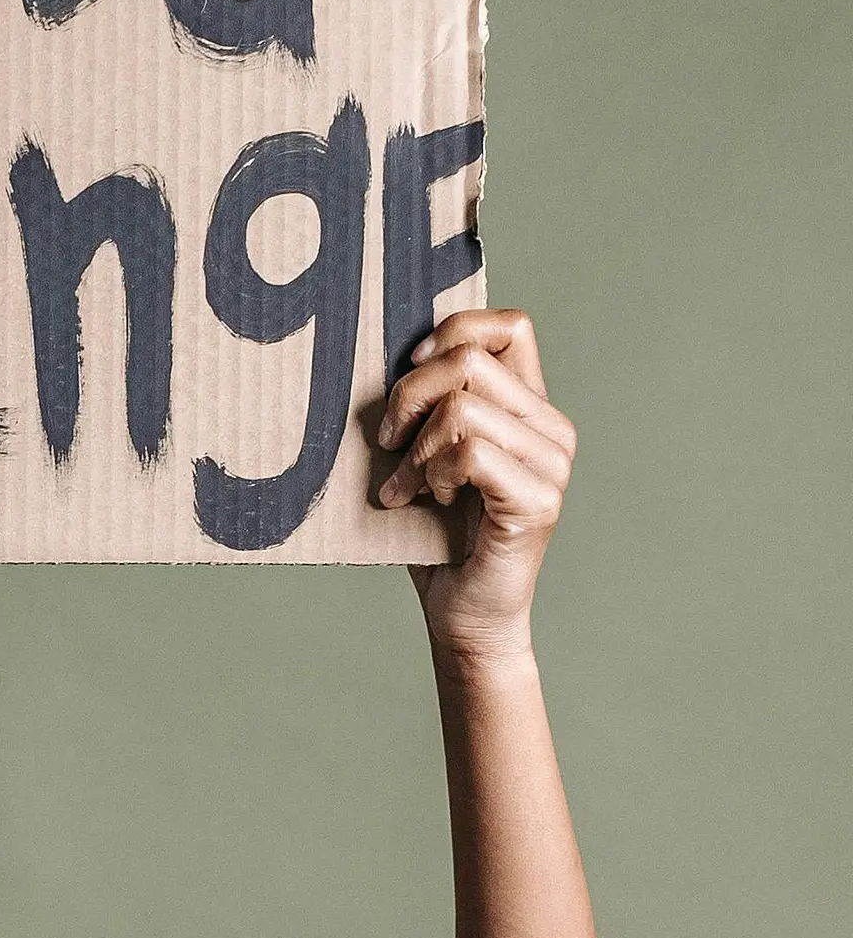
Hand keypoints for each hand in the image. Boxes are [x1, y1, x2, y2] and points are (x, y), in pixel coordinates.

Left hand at [376, 309, 574, 662]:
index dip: (452, 331)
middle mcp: (551, 428)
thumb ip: (428, 404)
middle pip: (470, 359)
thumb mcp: (424, 453)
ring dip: (415, 448)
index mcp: (529, 407)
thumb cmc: (435, 533)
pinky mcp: (538, 499)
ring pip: (463, 406)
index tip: (408, 369)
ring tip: (407, 485)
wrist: (462, 611)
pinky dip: (432, 473)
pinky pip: (470, 451)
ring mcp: (552, 463)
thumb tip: (385, 354)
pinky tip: (428, 500)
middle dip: (408, 396)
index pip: (510, 326)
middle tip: (388, 444)